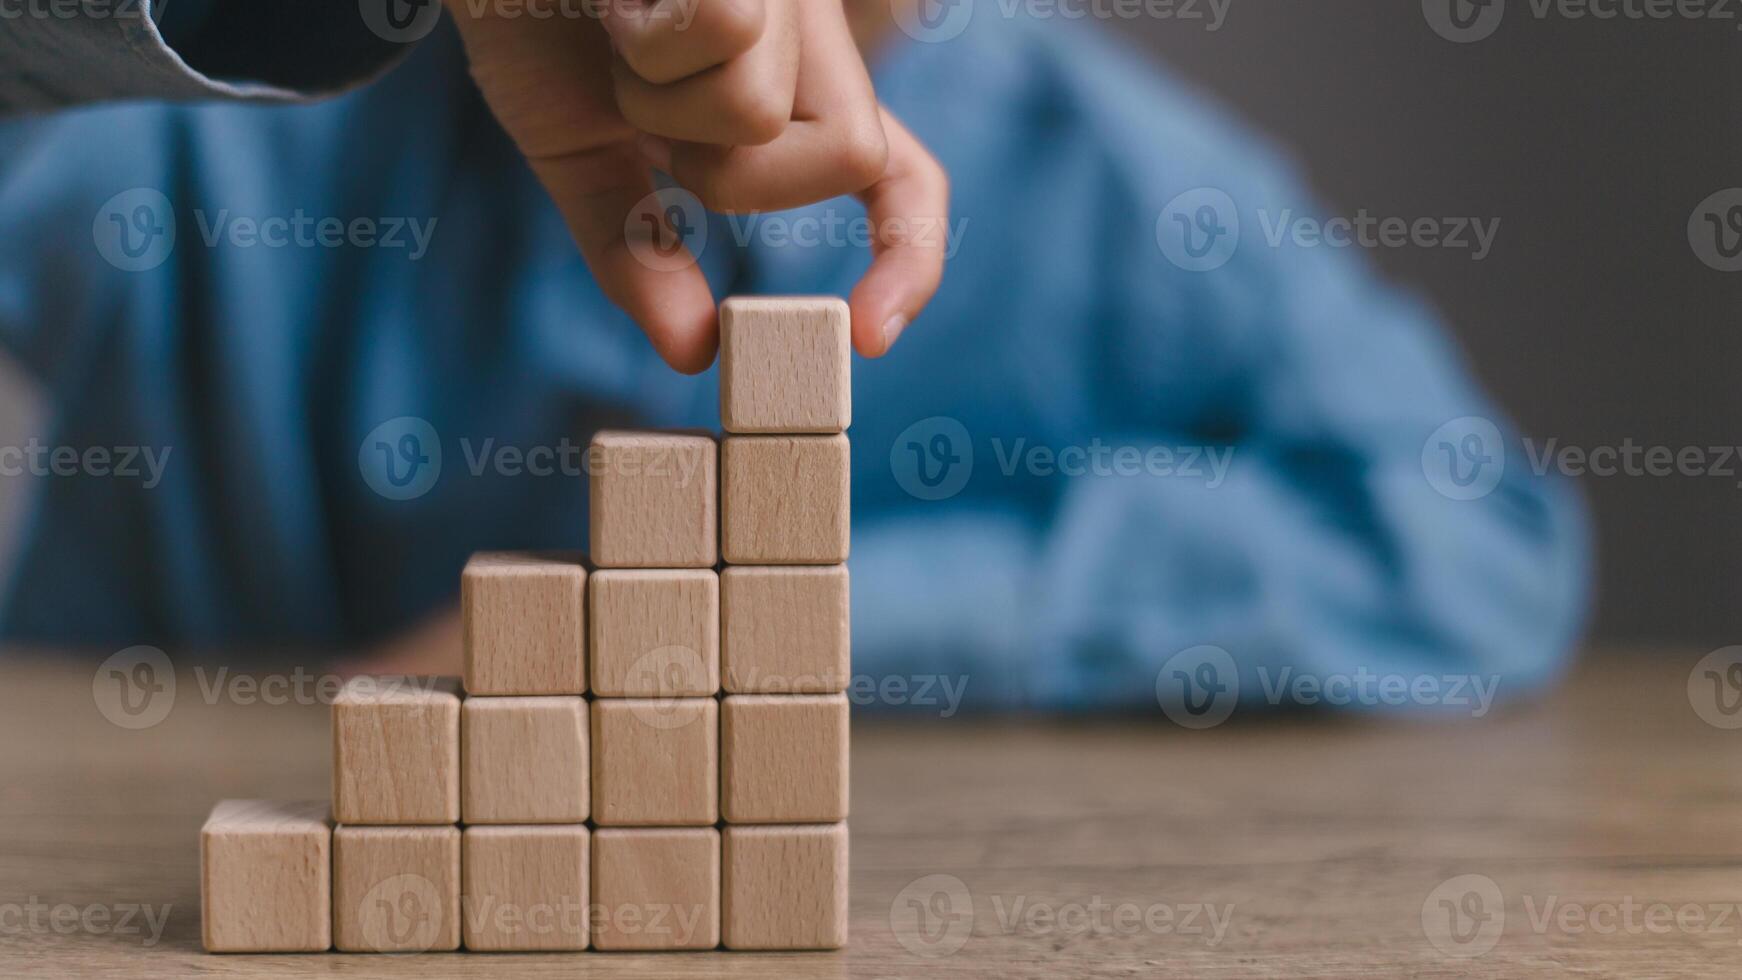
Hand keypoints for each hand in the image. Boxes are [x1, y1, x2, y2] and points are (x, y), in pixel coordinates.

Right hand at [444, 0, 948, 372]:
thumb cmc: (534, 24)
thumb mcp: (582, 154)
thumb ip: (634, 249)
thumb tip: (690, 352)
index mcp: (787, 91)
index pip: (895, 174)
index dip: (909, 254)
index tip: (869, 336)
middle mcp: (809, 34)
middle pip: (854, 155)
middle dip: (732, 173)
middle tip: (646, 118)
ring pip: (771, 106)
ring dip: (662, 95)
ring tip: (616, 33)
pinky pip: (729, 29)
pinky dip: (647, 35)